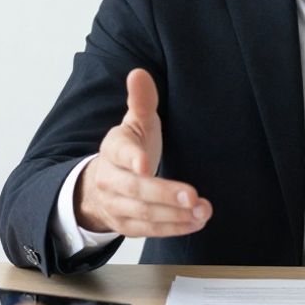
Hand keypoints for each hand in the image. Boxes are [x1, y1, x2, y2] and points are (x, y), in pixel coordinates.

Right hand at [74, 68, 211, 235]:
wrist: (101, 185)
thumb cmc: (129, 148)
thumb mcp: (135, 123)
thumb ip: (141, 100)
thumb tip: (138, 73)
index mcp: (113, 149)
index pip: (120, 153)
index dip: (133, 158)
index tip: (145, 163)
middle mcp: (110, 179)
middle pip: (135, 189)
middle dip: (164, 194)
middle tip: (193, 196)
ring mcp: (117, 205)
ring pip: (144, 214)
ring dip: (175, 215)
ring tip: (202, 210)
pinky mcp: (127, 226)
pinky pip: (150, 231)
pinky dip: (173, 228)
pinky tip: (195, 222)